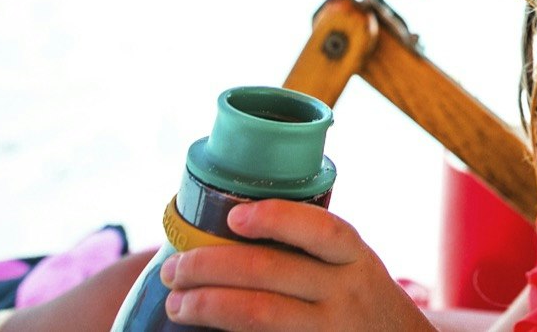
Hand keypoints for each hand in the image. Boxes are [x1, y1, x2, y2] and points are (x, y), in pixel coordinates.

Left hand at [159, 199, 431, 330]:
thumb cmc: (361, 299)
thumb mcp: (353, 266)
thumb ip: (313, 250)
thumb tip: (231, 228)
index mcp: (354, 257)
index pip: (320, 229)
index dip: (275, 218)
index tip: (233, 216)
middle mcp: (345, 292)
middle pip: (271, 271)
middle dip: (211, 266)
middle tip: (175, 269)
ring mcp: (328, 330)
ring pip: (259, 313)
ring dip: (207, 304)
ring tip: (177, 303)